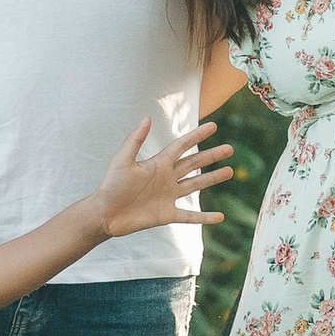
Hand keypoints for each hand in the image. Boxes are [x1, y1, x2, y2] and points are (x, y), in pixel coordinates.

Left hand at [96, 114, 234, 241]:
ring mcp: (168, 196)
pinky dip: (205, 217)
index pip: (182, 146)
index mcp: (158, 163)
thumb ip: (135, 140)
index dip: (197, 136)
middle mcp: (166, 178)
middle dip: (211, 156)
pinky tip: (220, 217)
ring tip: (229, 171)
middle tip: (229, 149)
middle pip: (194, 164)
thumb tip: (147, 118)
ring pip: (196, 185)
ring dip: (213, 179)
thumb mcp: (122, 160)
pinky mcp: (167, 214)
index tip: (213, 126)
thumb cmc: (110, 186)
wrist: (105, 214)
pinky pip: (190, 216)